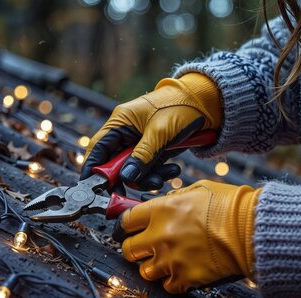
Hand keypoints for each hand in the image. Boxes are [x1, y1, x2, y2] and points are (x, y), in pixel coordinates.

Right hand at [80, 73, 221, 190]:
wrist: (207, 103)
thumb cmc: (181, 106)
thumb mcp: (160, 131)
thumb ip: (142, 155)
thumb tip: (126, 177)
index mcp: (121, 122)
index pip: (98, 149)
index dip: (93, 169)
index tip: (93, 187)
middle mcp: (127, 134)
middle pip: (115, 164)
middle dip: (126, 179)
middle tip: (133, 191)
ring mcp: (141, 144)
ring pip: (133, 171)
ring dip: (147, 179)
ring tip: (165, 176)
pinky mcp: (154, 152)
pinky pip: (149, 170)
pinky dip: (159, 174)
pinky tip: (174, 170)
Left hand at [113, 180, 260, 293]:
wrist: (252, 229)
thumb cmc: (230, 206)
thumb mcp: (197, 190)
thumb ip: (173, 199)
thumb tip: (161, 204)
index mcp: (161, 210)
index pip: (125, 221)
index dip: (124, 227)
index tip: (127, 230)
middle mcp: (160, 235)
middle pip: (129, 249)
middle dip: (135, 249)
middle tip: (144, 247)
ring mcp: (171, 259)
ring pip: (144, 271)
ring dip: (153, 267)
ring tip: (166, 261)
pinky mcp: (185, 278)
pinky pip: (167, 286)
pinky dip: (172, 281)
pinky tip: (182, 272)